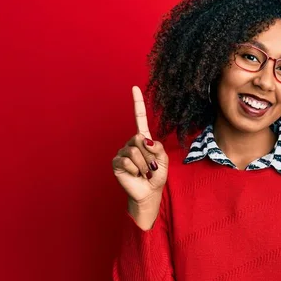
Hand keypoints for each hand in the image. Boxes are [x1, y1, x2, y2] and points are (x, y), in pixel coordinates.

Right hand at [112, 86, 168, 204]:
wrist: (149, 192)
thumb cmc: (157, 176)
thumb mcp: (164, 160)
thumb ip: (158, 147)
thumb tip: (145, 141)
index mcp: (144, 139)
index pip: (139, 118)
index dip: (137, 103)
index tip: (134, 88)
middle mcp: (131, 143)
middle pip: (140, 139)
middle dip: (149, 155)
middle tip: (150, 167)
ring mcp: (122, 152)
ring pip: (135, 151)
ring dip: (144, 165)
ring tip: (143, 172)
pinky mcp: (117, 162)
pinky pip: (127, 161)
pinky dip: (135, 170)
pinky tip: (135, 175)